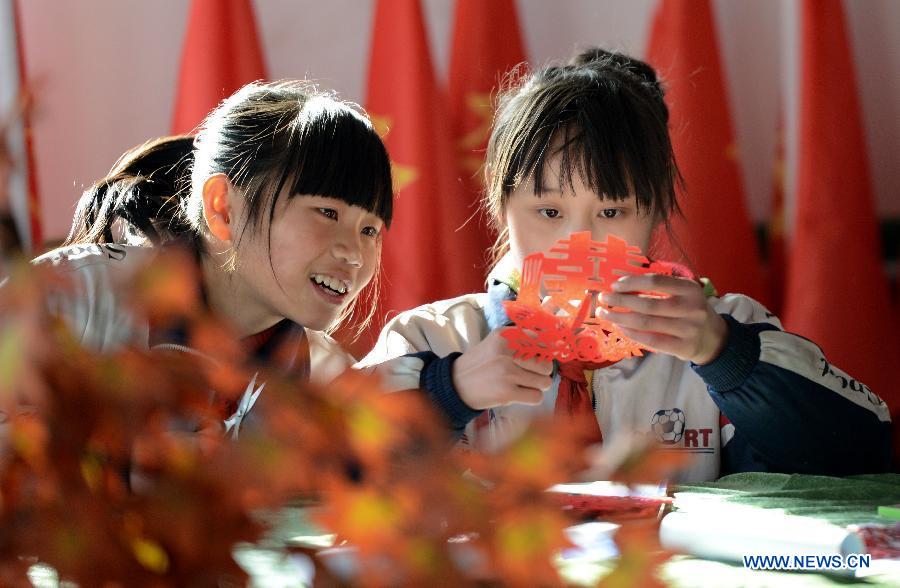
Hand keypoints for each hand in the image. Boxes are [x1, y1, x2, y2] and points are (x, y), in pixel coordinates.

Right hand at [452, 328, 553, 409]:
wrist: (455, 384)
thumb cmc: (480, 363)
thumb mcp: (496, 342)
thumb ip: (521, 340)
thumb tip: (553, 345)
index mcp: (505, 335)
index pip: (541, 340)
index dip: (546, 351)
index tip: (542, 357)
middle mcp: (506, 351)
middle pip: (546, 364)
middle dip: (543, 372)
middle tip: (532, 374)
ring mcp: (507, 372)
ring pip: (544, 381)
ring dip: (538, 386)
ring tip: (525, 385)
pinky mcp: (506, 392)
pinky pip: (536, 397)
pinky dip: (532, 397)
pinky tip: (520, 394)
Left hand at [599, 274, 727, 364]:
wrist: (713, 337)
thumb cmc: (689, 309)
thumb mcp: (683, 292)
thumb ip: (660, 286)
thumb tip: (621, 282)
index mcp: (689, 289)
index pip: (656, 281)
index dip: (633, 282)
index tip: (615, 284)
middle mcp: (691, 308)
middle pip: (648, 304)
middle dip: (621, 301)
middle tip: (604, 299)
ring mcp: (688, 329)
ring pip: (646, 324)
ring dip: (620, 317)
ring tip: (605, 313)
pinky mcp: (683, 347)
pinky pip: (651, 340)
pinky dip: (631, 333)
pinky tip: (619, 327)